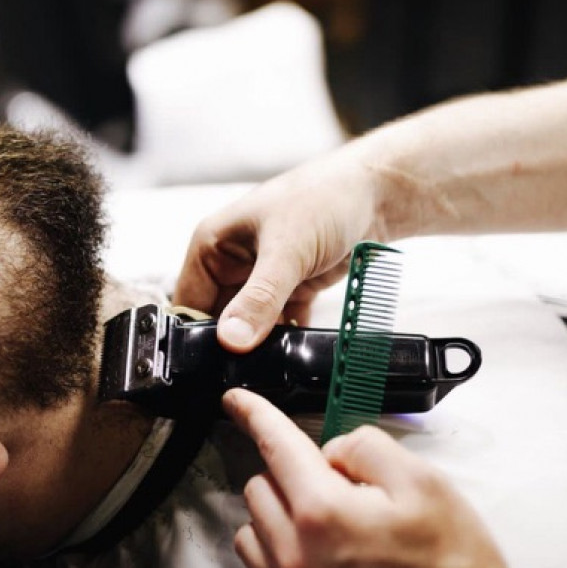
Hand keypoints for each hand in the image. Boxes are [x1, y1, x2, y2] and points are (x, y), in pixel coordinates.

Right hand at [173, 144, 383, 351]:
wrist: (378, 193)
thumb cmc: (326, 198)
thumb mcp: (287, 250)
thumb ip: (259, 298)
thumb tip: (231, 340)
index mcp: (212, 246)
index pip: (188, 304)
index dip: (197, 338)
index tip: (214, 368)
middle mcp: (231, 264)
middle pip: (217, 321)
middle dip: (231, 347)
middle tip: (244, 374)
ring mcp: (260, 280)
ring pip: (248, 328)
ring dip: (259, 347)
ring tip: (267, 368)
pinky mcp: (290, 291)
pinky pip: (278, 327)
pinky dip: (285, 343)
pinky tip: (292, 357)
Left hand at [223, 388, 520, 567]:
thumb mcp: (426, 484)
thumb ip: (367, 449)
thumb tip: (333, 454)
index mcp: (321, 510)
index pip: (275, 445)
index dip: (254, 413)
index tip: (235, 401)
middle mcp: (293, 553)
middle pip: (259, 488)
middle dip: (289, 473)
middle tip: (340, 486)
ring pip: (251, 534)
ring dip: (276, 516)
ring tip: (324, 525)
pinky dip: (279, 563)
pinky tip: (316, 565)